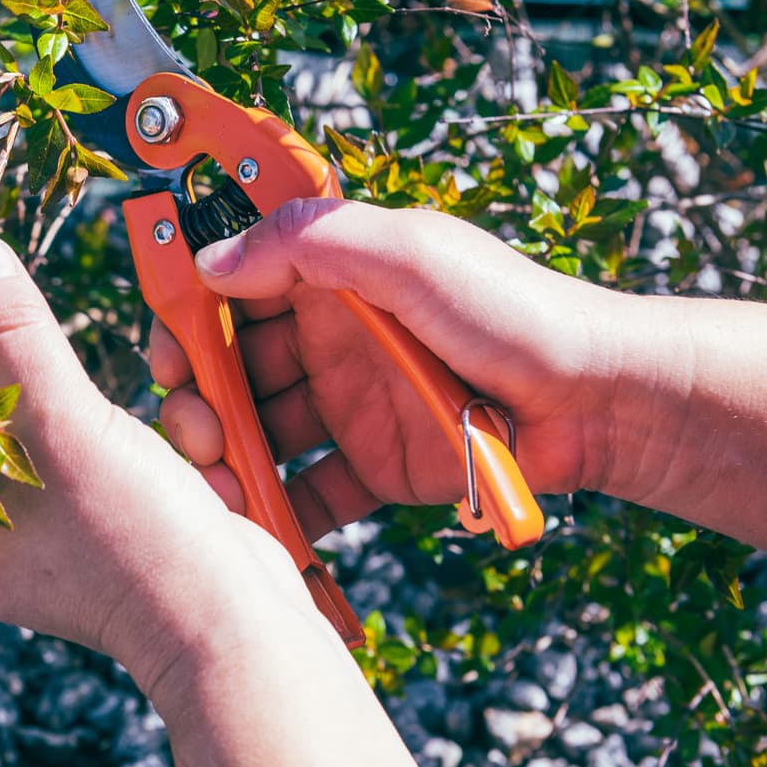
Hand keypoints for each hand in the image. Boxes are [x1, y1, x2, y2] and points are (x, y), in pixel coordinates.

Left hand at [0, 233, 331, 695]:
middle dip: (6, 358)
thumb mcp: (65, 426)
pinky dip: (114, 424)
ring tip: (128, 407)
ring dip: (72, 391)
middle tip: (20, 296)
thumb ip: (14, 335)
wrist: (239, 626)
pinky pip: (81, 440)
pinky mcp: (90, 515)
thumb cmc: (136, 543)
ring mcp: (33, 527)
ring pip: (27, 415)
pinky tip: (174, 441)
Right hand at [153, 197, 639, 540]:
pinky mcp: (375, 466)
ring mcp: (349, 404)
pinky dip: (271, 509)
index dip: (187, 311)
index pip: (231, 285)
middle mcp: (329, 338)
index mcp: (331, 275)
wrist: (599, 402)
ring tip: (212, 481)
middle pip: (229, 364)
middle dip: (195, 393)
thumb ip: (308, 243)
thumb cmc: (513, 311)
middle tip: (194, 425)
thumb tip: (212, 260)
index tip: (166, 344)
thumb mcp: (408, 252)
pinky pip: (306, 491)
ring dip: (221, 454)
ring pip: (255, 430)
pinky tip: (249, 523)